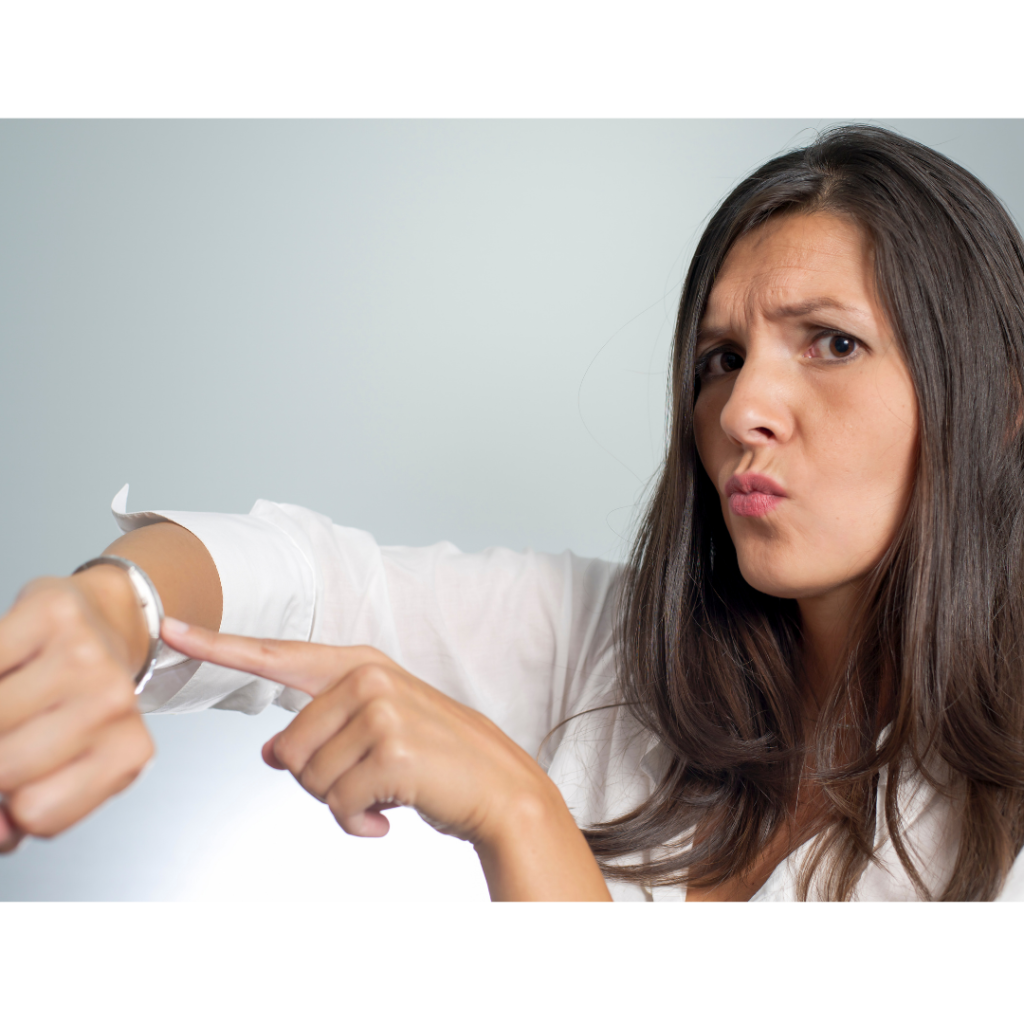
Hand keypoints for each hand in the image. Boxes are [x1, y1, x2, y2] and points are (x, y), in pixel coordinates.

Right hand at [0, 570, 154, 849]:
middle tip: (15, 732)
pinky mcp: (52, 613)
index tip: (23, 775)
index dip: (11, 802)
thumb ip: (24, 810)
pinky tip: (7, 667)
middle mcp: (116, 700)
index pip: (35, 814)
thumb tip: (0, 835)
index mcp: (129, 748)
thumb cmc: (79, 696)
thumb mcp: (66, 762)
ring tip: (12, 699)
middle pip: (6, 768)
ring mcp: (86, 655)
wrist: (110, 618)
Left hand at [162, 618, 612, 900]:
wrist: (497, 783)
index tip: (171, 628)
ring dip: (342, 803)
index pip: (274, 654)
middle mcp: (366, 677)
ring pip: (308, 781)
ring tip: (385, 789)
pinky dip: (360, 825)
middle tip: (368, 777)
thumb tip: (270, 753)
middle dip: (319, 780)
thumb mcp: (378, 726)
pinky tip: (390, 814)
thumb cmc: (434, 756)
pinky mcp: (392, 750)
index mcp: (357, 664)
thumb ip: (321, 726)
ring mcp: (382, 710)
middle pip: (286, 750)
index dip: (217, 644)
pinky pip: (339, 807)